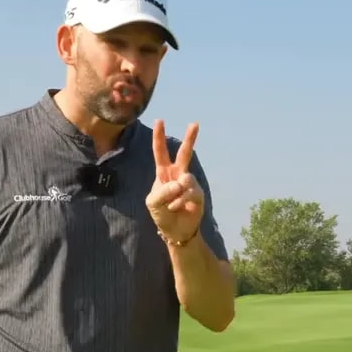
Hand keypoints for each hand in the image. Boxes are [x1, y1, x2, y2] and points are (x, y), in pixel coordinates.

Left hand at [146, 120, 204, 243]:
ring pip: (185, 179)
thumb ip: (162, 191)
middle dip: (190, 138)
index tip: (160, 121)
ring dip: (175, 194)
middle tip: (195, 123)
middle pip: (185, 153)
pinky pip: (189, 193)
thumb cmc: (161, 213)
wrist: (175, 230)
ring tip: (171, 205)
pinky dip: (180, 201)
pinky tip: (175, 208)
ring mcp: (190, 184)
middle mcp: (178, 175)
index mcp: (164, 173)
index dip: (159, 137)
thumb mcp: (153, 203)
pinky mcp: (198, 194)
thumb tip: (180, 183)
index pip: (160, 152)